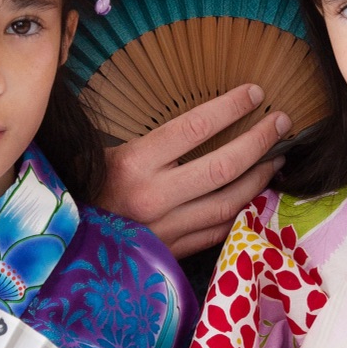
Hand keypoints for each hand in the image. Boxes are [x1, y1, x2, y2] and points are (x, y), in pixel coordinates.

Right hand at [99, 84, 289, 257]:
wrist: (66, 246)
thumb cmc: (87, 190)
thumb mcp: (109, 155)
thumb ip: (152, 142)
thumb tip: (202, 120)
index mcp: (134, 163)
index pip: (195, 128)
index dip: (231, 108)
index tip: (255, 94)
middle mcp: (153, 196)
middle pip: (223, 165)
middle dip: (259, 141)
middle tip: (280, 122)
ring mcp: (166, 229)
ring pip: (229, 201)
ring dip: (259, 177)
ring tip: (277, 158)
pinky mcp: (172, 253)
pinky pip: (218, 230)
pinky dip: (242, 211)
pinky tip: (255, 195)